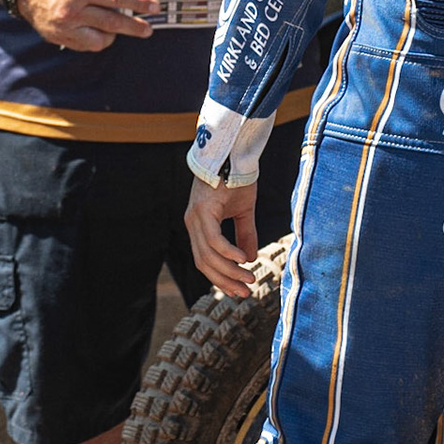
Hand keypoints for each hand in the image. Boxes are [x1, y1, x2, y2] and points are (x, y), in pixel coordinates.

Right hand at [17, 0, 158, 50]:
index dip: (139, 2)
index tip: (154, 7)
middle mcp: (72, 11)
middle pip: (113, 23)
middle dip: (135, 26)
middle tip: (148, 28)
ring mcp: (65, 27)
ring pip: (101, 40)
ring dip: (114, 34)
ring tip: (119, 26)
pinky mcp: (59, 37)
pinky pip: (87, 45)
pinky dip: (98, 39)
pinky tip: (101, 30)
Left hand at [185, 174, 258, 298]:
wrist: (233, 152)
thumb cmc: (236, 178)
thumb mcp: (243, 211)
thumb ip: (244, 234)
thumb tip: (250, 259)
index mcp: (199, 225)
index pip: (205, 261)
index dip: (221, 278)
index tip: (239, 291)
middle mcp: (193, 223)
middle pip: (204, 263)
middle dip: (225, 280)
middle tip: (246, 291)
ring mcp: (196, 217)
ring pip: (209, 255)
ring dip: (230, 271)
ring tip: (250, 278)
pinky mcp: (203, 209)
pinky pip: (214, 239)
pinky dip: (228, 253)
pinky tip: (243, 260)